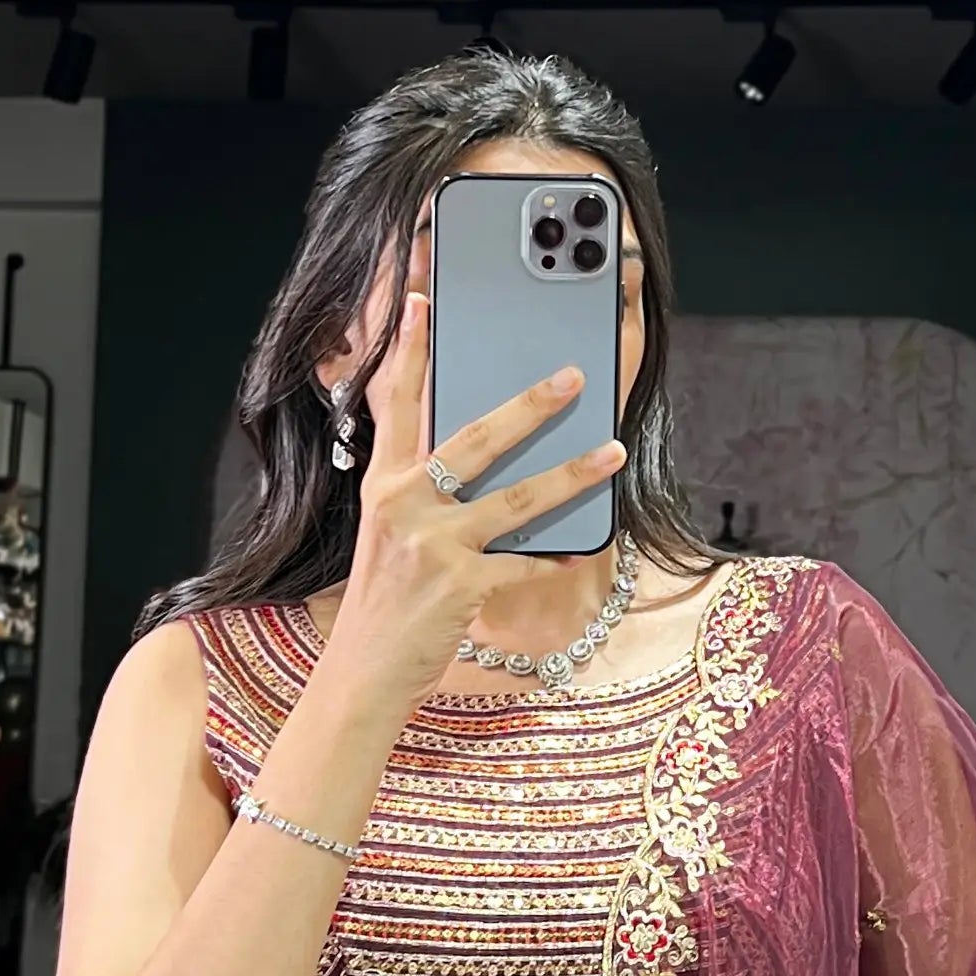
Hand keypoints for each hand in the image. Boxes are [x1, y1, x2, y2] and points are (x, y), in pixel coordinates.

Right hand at [321, 290, 626, 709]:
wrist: (363, 673)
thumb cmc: (383, 602)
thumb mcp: (386, 534)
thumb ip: (422, 492)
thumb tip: (475, 460)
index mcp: (382, 484)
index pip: (395, 404)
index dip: (408, 351)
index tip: (422, 302)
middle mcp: (403, 505)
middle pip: (474, 439)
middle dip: (528, 405)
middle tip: (572, 376)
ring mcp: (432, 544)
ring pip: (516, 499)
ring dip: (571, 474)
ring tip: (612, 451)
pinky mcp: (460, 585)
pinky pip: (525, 564)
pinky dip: (556, 559)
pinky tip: (583, 550)